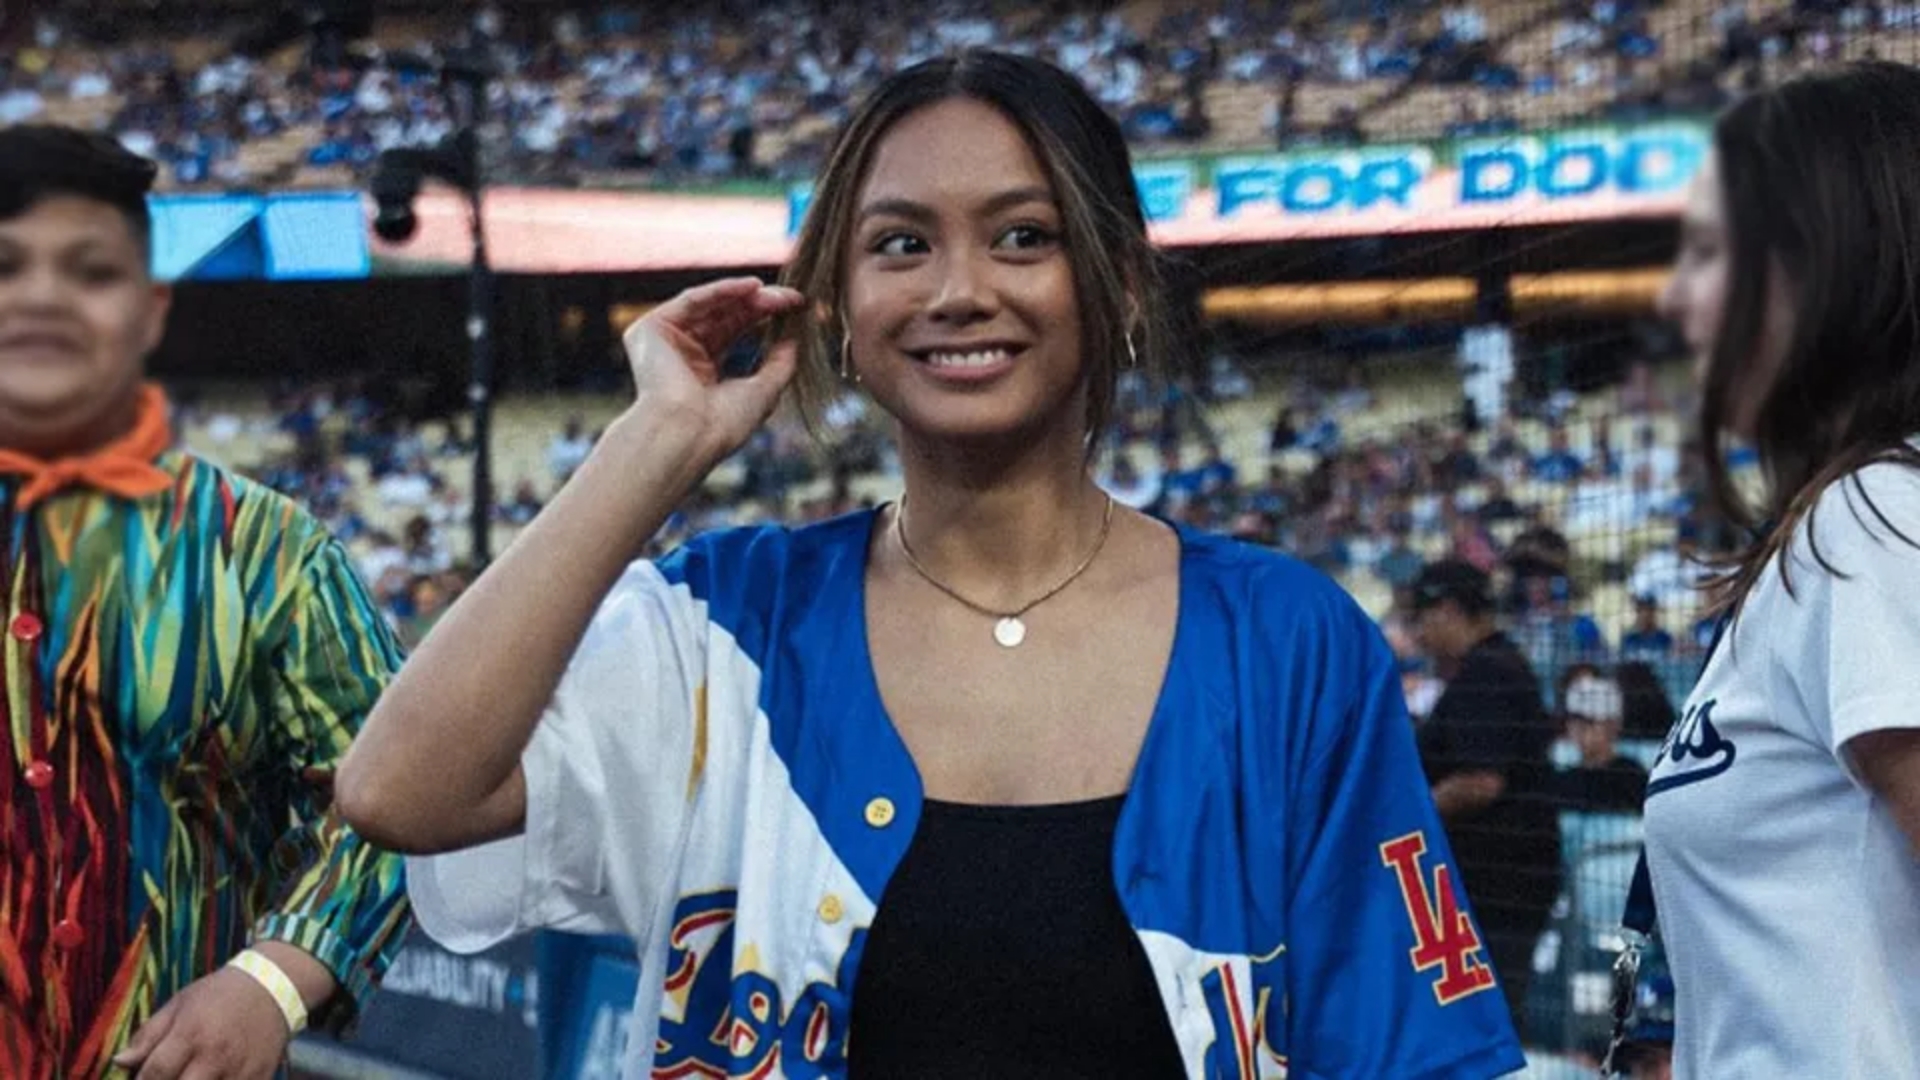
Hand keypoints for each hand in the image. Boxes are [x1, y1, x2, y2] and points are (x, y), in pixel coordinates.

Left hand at [113, 967, 291, 1079]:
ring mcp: (239, 1070)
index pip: (154, 1074)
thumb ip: (148, 1036)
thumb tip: (119, 1062)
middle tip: (164, 1079)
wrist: (272, 988)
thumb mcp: (179, 1005)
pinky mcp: (258, 1078)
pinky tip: (211, 1079)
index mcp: (190, 1033)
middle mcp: (215, 1055)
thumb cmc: (218, 995)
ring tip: (189, 1077)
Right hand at [620, 275, 805, 463]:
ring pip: (709, 305)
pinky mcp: (650, 328)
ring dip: (745, 296)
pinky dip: (723, 290)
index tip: (795, 309)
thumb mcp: (762, 391)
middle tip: (790, 298)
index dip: (763, 318)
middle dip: (758, 305)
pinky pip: (692, 300)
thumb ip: (779, 364)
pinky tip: (753, 287)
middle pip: (723, 316)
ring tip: (776, 294)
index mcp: (700, 373)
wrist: (687, 434)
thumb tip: (795, 340)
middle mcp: (680, 354)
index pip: (733, 333)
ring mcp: (663, 340)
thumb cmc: (722, 425)